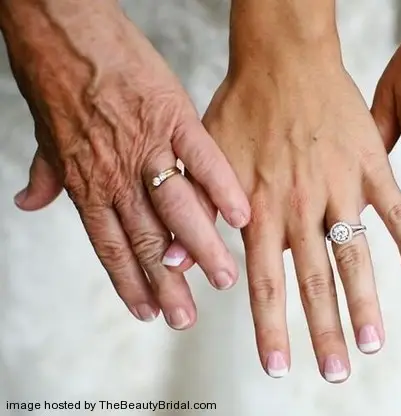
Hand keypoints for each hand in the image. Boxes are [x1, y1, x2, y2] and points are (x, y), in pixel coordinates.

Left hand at [1, 0, 249, 328]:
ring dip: (202, 248)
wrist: (64, 29)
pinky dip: (223, 187)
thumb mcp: (45, 137)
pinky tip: (242, 216)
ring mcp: (148, 147)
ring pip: (178, 208)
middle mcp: (118, 174)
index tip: (148, 311)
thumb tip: (29, 202)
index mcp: (89, 183)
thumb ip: (46, 176)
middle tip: (187, 317)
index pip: (111, 246)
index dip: (130, 282)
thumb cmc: (57, 79)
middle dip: (168, 282)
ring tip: (223, 279)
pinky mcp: (175, 117)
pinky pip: (203, 159)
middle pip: (148, 239)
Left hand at [166, 0, 400, 382]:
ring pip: (355, 254)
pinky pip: (393, 206)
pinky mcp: (369, 163)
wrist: (283, 56)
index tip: (281, 367)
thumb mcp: (206, 157)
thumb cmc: (243, 105)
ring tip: (374, 342)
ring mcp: (339, 186)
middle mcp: (301, 206)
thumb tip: (178, 262)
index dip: (272, 328)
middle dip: (325, 331)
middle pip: (315, 281)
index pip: (265, 283)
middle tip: (338, 371)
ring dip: (366, 302)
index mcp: (260, 208)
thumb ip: (197, 212)